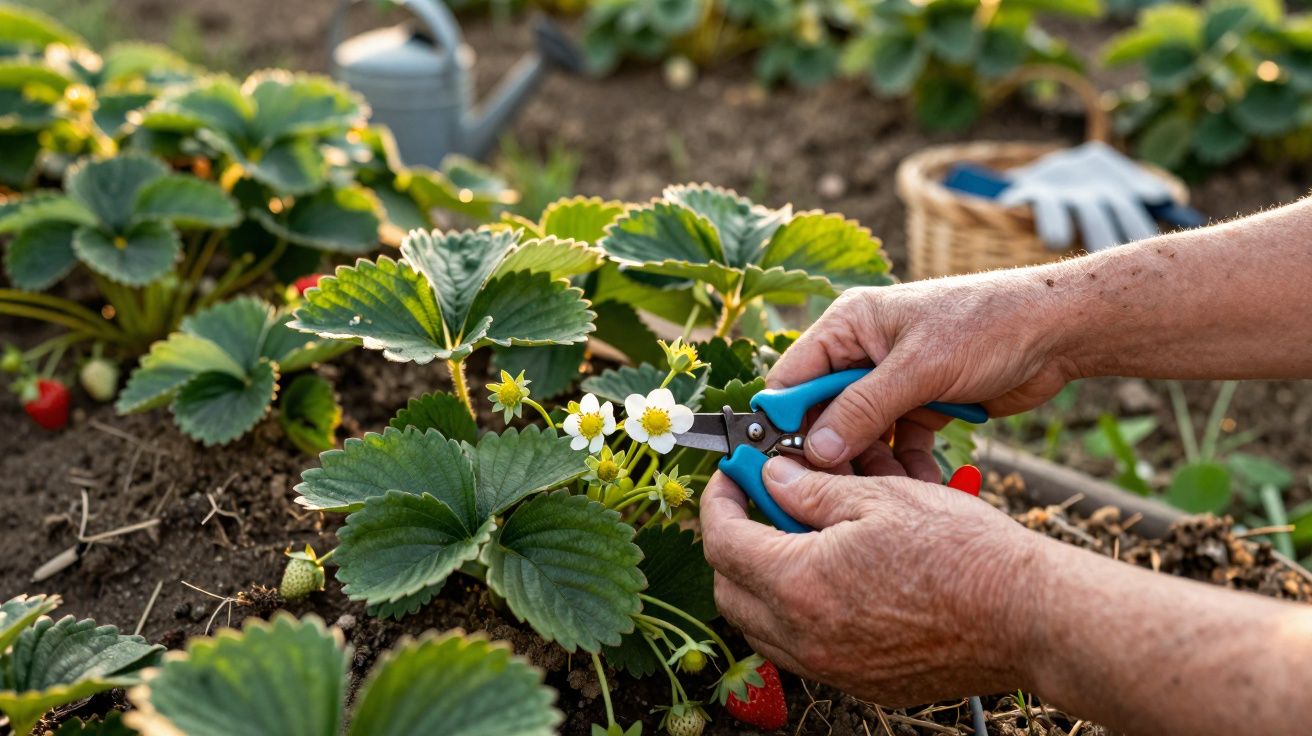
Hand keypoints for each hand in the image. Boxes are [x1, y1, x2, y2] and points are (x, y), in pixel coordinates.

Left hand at [700, 456, 1043, 705]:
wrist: (1026, 616)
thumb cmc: (962, 553)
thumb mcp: (880, 499)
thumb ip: (811, 490)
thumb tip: (772, 479)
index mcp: (800, 584)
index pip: (723, 543)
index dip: (717, 504)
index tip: (729, 481)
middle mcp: (806, 637)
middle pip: (729, 592)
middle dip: (731, 545)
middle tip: (756, 508)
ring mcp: (832, 667)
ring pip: (760, 628)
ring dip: (759, 584)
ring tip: (794, 543)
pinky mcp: (861, 683)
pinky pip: (802, 652)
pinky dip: (796, 616)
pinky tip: (831, 581)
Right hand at [769, 274, 1075, 472]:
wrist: (1057, 330)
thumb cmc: (986, 325)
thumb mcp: (918, 368)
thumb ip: (862, 409)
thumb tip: (814, 450)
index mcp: (848, 326)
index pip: (793, 378)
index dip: (782, 422)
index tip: (780, 465)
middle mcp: (862, 352)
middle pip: (823, 413)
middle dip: (831, 452)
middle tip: (836, 490)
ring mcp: (891, 380)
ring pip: (860, 435)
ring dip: (873, 465)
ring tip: (888, 493)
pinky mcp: (920, 403)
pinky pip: (897, 442)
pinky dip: (906, 465)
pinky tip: (920, 484)